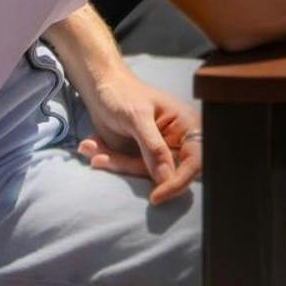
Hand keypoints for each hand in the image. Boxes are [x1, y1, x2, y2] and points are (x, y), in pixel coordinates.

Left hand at [74, 68, 201, 204]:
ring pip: (143, 173)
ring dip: (115, 163)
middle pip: (166, 171)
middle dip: (132, 167)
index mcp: (187, 126)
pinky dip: (109, 161)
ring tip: (91, 147)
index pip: (194, 161)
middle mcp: (177, 140)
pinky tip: (92, 146)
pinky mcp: (141, 156)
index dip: (179, 181)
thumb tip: (166, 179)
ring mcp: (159, 150)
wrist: (101, 89)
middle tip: (103, 158)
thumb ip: (153, 148)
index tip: (156, 197)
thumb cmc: (123, 94)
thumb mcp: (137, 119)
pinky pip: (129, 170)